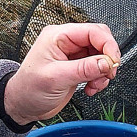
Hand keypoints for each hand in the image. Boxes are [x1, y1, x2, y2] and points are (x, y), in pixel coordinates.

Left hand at [2, 23, 121, 124]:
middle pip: (100, 40)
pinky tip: (91, 88)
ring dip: (104, 71)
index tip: (113, 62)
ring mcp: (72, 55)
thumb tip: (106, 63)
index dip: (107, 45)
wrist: (22, 105)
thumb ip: (83, 69)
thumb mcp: (56, 78)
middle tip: (108, 74)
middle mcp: (66, 42)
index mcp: (57, 36)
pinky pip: (97, 67)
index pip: (92, 31)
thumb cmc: (29, 89)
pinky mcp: (77, 67)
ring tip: (94, 85)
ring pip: (101, 55)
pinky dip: (99, 78)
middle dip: (107, 58)